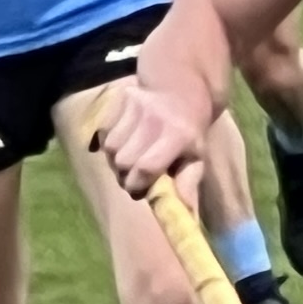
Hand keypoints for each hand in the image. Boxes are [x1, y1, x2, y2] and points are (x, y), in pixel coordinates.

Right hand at [94, 71, 214, 197]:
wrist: (182, 88)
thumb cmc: (191, 131)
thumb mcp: (197, 156)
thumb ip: (188, 184)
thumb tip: (187, 216)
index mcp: (178, 137)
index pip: (146, 167)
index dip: (138, 185)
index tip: (140, 192)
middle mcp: (155, 121)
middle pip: (123, 161)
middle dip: (126, 176)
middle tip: (135, 179)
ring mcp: (136, 108)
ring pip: (111, 148)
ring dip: (116, 161)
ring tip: (129, 162)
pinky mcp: (122, 101)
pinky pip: (105, 132)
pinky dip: (109, 144)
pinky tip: (122, 146)